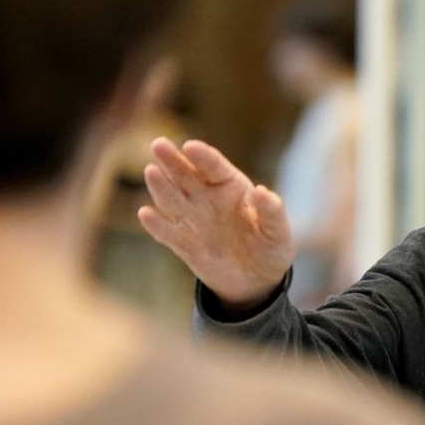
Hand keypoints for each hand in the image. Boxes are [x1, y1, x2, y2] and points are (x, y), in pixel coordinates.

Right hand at [139, 138, 294, 310]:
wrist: (256, 280)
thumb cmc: (270, 248)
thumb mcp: (278, 233)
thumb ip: (272, 212)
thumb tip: (262, 191)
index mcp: (231, 187)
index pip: (214, 167)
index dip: (202, 156)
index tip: (190, 146)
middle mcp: (207, 197)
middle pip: (186, 174)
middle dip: (172, 160)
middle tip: (159, 145)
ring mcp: (192, 218)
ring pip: (172, 197)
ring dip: (160, 185)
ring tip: (152, 172)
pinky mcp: (182, 242)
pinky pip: (166, 231)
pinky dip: (156, 224)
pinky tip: (146, 214)